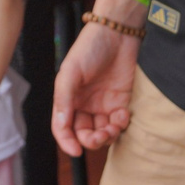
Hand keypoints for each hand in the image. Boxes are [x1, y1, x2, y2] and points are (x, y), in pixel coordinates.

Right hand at [52, 17, 140, 154]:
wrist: (117, 33)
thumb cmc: (89, 48)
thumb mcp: (71, 72)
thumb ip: (64, 99)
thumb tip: (61, 126)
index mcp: (68, 99)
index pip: (63, 127)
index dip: (67, 142)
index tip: (76, 151)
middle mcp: (84, 104)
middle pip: (84, 134)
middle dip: (91, 141)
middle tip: (99, 136)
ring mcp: (103, 104)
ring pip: (103, 133)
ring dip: (107, 136)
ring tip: (112, 127)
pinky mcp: (121, 101)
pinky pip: (119, 123)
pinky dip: (121, 125)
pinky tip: (122, 115)